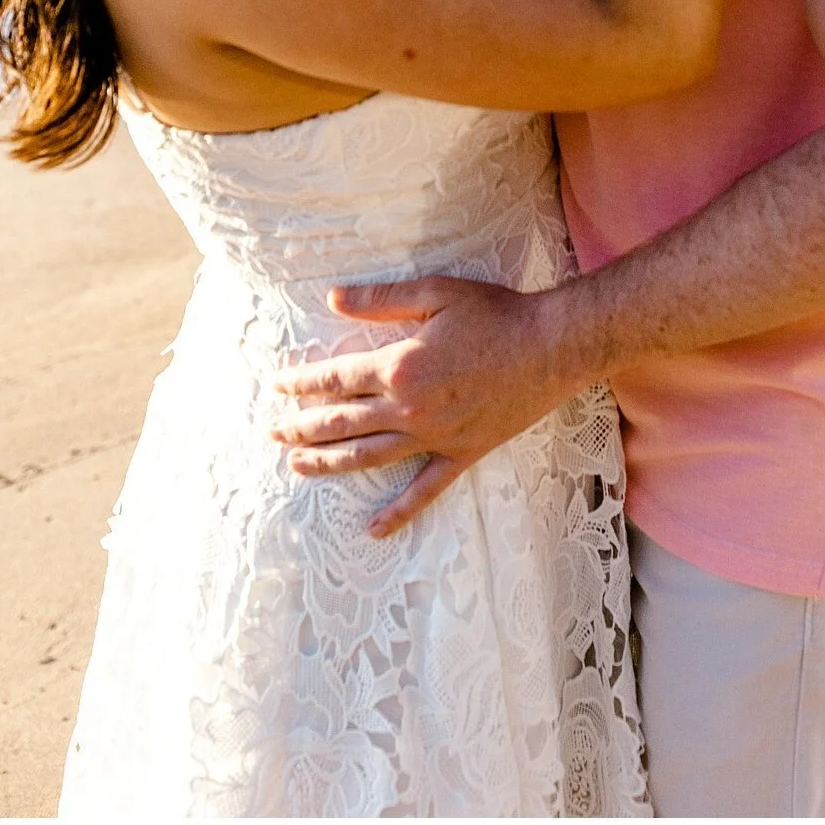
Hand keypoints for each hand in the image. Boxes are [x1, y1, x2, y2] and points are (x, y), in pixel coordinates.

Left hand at [272, 277, 578, 535]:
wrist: (551, 346)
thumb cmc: (496, 313)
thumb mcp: (435, 293)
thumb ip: (381, 299)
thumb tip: (333, 298)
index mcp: (399, 366)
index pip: (336, 379)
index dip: (303, 383)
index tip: (278, 386)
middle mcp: (409, 408)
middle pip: (342, 424)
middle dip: (302, 427)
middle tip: (273, 432)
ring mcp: (434, 437)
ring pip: (368, 458)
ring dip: (328, 463)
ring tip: (298, 466)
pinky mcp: (461, 454)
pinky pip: (423, 491)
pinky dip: (397, 513)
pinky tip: (373, 531)